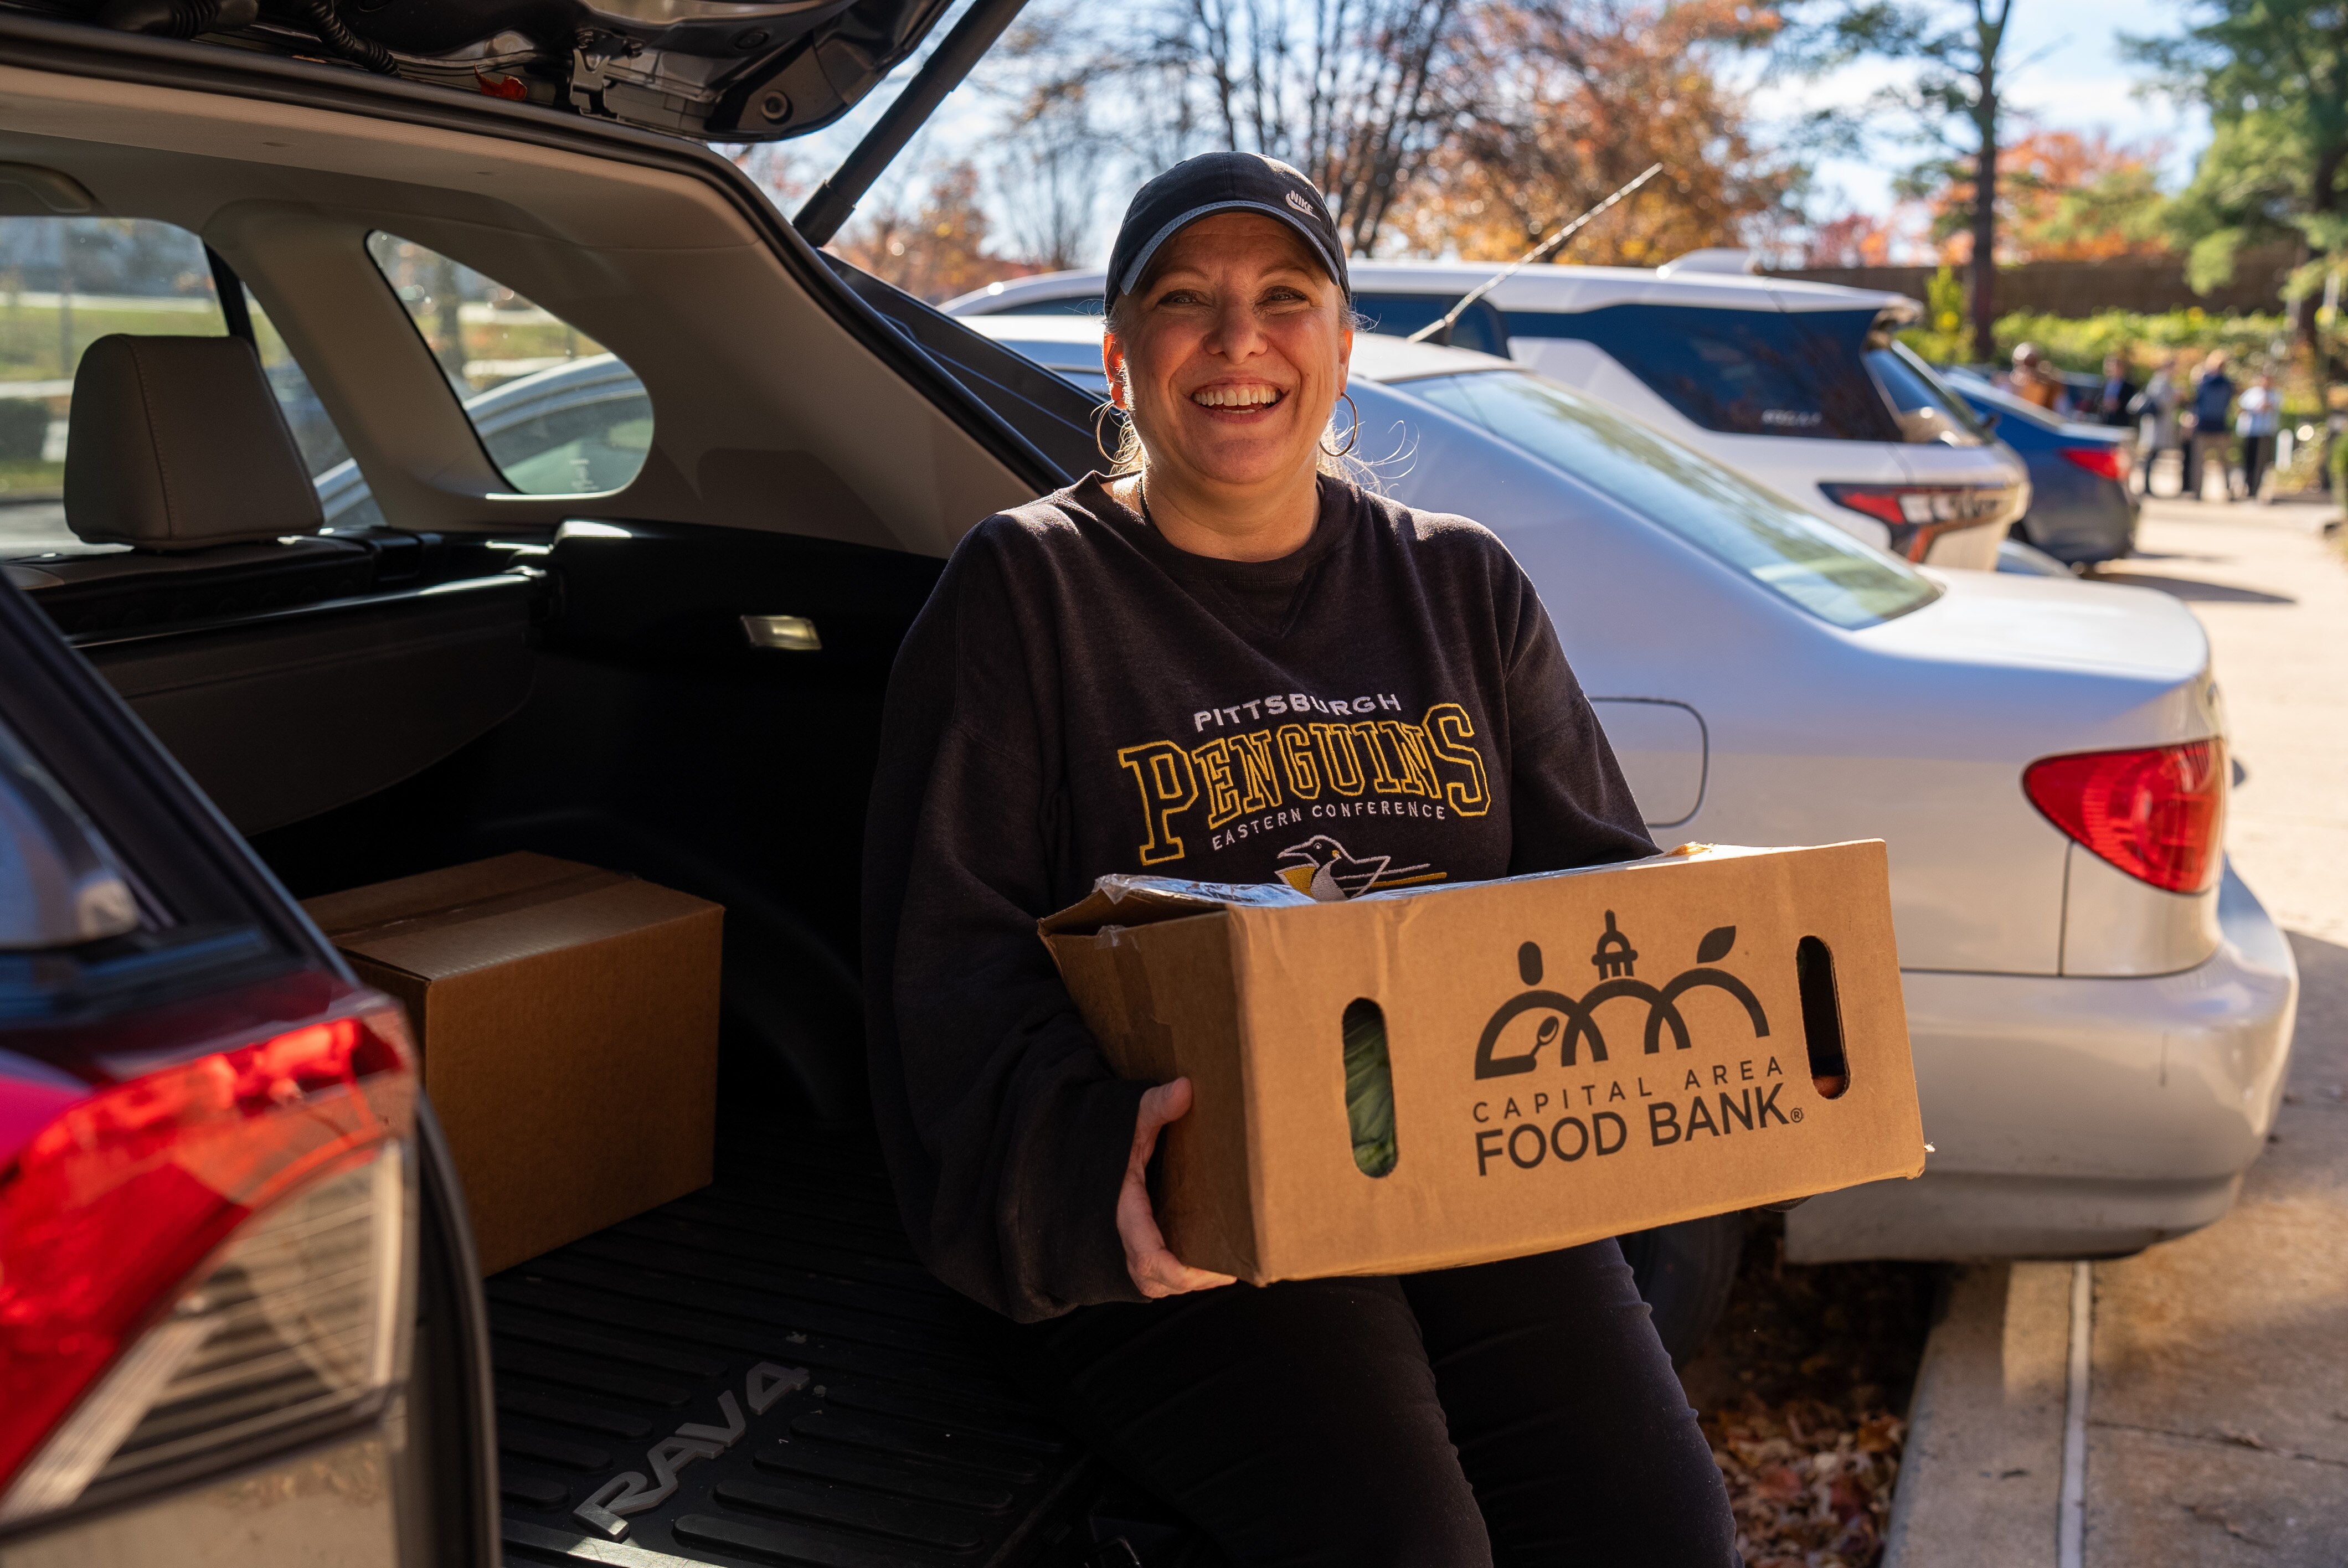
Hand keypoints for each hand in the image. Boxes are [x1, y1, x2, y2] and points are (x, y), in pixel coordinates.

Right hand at [1117, 1078, 1236, 1298]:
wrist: (1077, 1150)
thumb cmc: (1106, 1137)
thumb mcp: (1129, 1120)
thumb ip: (1154, 1107)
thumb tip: (1185, 1088)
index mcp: (1124, 1213)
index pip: (1151, 1260)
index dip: (1183, 1273)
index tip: (1219, 1272)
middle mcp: (1123, 1238)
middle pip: (1159, 1279)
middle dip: (1196, 1280)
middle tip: (1235, 1269)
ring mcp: (1126, 1247)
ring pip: (1157, 1281)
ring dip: (1190, 1279)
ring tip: (1226, 1269)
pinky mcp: (1133, 1246)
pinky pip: (1154, 1275)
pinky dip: (1179, 1274)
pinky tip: (1207, 1262)